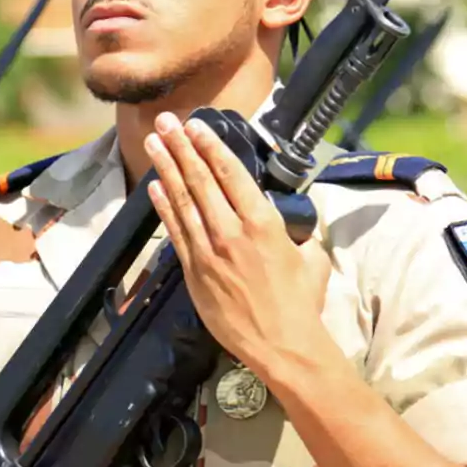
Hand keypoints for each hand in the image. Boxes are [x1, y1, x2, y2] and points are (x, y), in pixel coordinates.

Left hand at [143, 112, 334, 379]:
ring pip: (182, 201)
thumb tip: (292, 224)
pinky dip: (164, 207)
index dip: (210, 146)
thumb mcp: (312, 258)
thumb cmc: (302, 302)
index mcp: (263, 222)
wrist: (282, 345)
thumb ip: (298, 233)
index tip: (196, 125)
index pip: (230, 173)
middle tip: (166, 121)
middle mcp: (231, 231)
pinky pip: (175, 232)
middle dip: (181, 146)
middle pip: (200, 180)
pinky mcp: (194, 272)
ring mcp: (208, 252)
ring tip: (154, 143)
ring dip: (166, 169)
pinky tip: (155, 187)